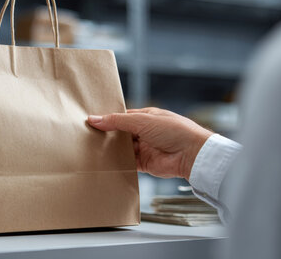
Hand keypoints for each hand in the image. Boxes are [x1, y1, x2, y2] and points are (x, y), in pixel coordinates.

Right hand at [87, 107, 211, 179]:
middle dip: (107, 135)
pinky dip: (117, 163)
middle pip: (120, 134)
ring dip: (111, 150)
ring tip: (91, 149)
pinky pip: (127, 163)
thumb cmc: (174, 131)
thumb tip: (94, 119)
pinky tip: (105, 162)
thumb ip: (117, 121)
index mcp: (145, 117)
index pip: (121, 117)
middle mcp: (144, 132)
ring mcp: (144, 148)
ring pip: (122, 149)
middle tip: (87, 136)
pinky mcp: (145, 164)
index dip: (107, 119)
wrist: (192, 154)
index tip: (90, 122)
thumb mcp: (142, 120)